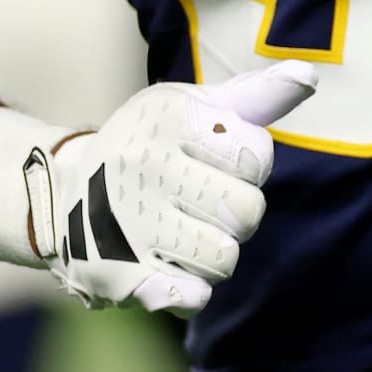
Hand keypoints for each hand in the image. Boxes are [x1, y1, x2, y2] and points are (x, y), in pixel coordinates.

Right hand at [25, 61, 315, 314]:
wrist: (64, 193)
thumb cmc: (151, 144)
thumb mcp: (192, 107)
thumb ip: (253, 96)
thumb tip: (307, 76)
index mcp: (169, 117)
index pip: (257, 156)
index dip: (248, 166)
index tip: (216, 161)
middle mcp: (144, 164)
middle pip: (247, 212)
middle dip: (238, 214)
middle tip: (203, 205)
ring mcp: (128, 221)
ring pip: (225, 258)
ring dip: (215, 253)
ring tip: (182, 234)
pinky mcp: (118, 274)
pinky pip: (191, 296)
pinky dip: (191, 290)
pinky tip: (170, 269)